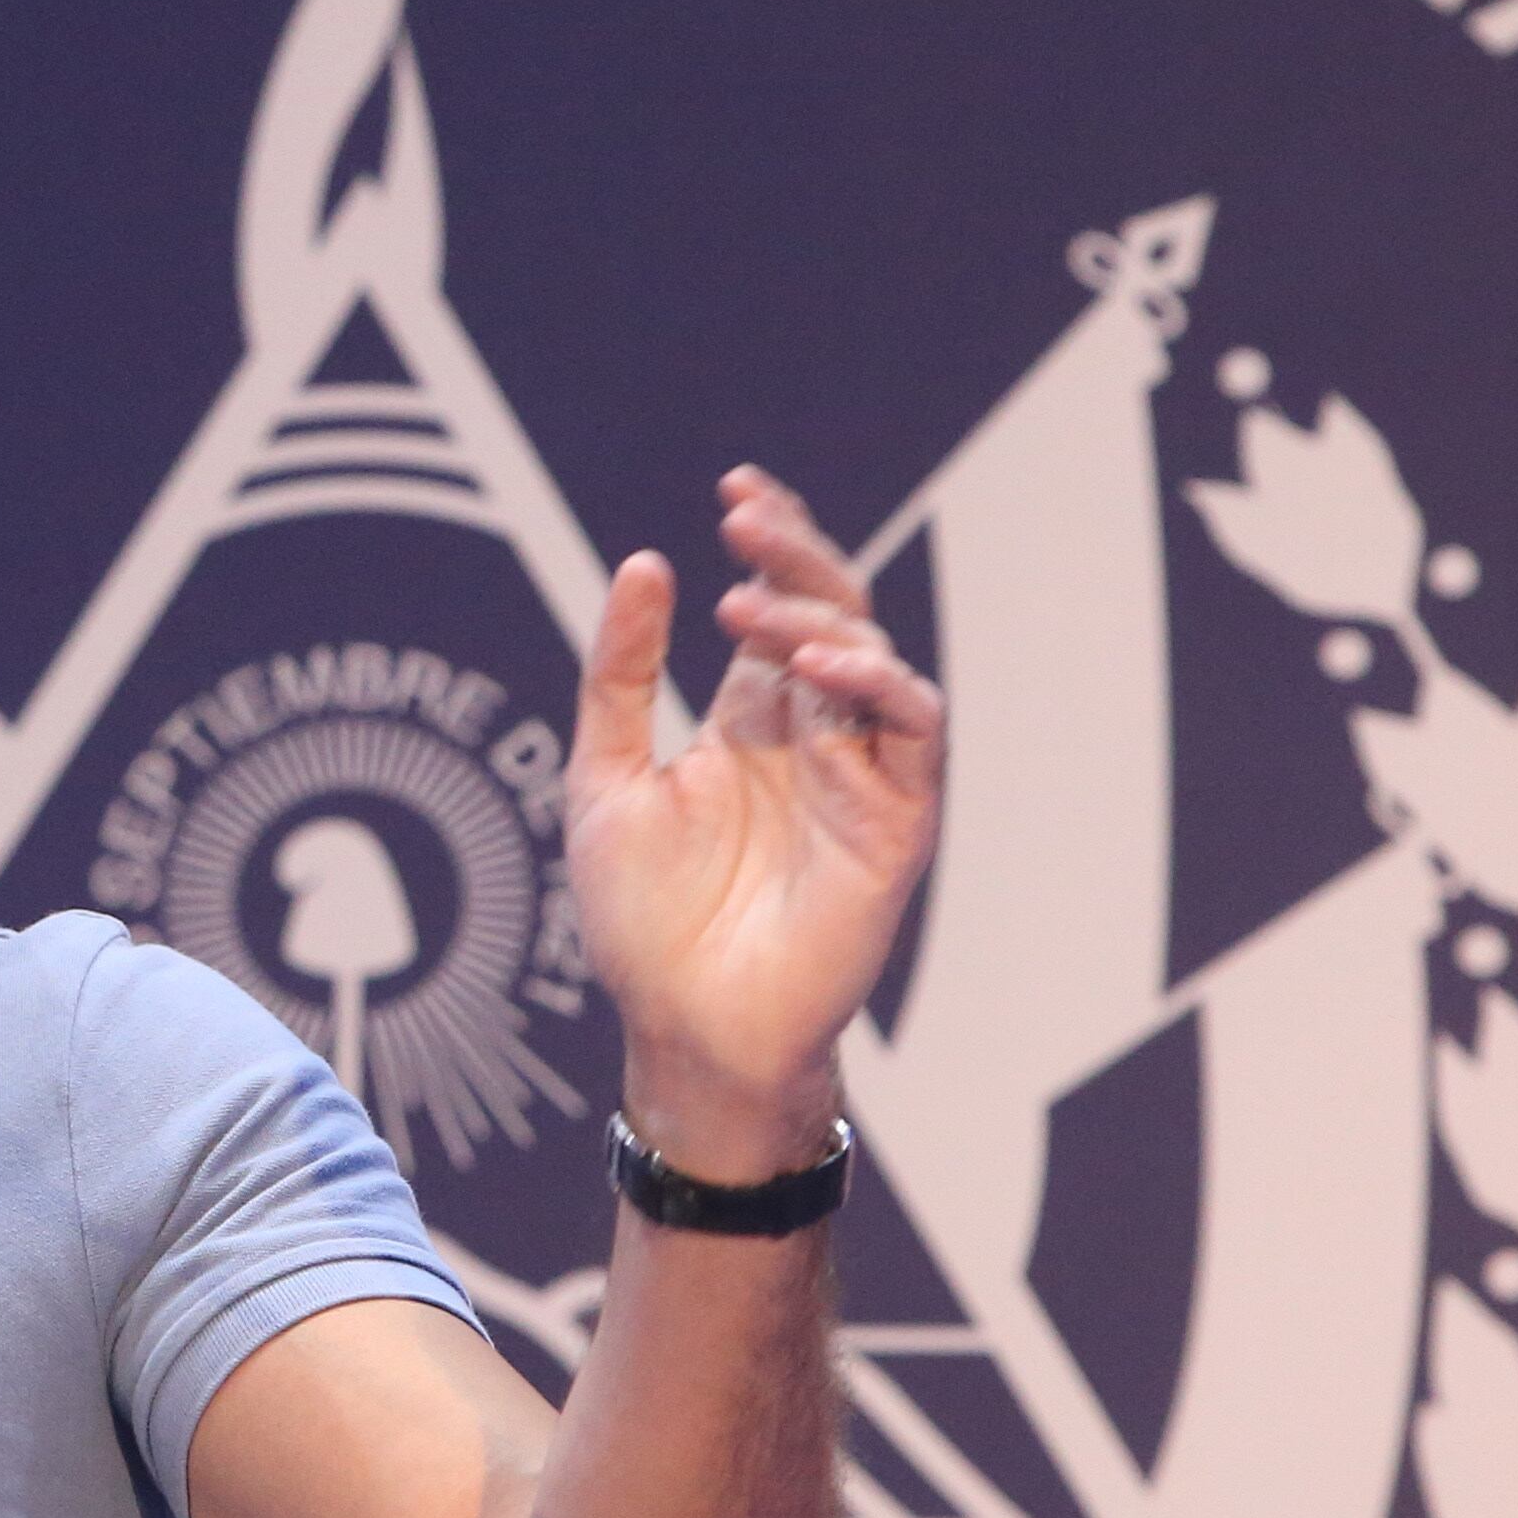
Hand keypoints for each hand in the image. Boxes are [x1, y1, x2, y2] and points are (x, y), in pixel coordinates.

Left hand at [568, 467, 945, 1181]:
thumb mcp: (605, 778)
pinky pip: (912, 729)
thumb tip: (643, 563)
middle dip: (796, 555)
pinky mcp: (896, 820)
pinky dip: (877, 685)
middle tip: (744, 515)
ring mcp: (861, 774)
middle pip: (832, 614)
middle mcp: (814, 736)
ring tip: (754, 602)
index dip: (772, 542)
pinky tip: (821, 665)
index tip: (735, 489)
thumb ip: (622, 675)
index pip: (778, 605)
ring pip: (873, 659)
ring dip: (822, 617)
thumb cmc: (642, 920)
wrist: (683, 1027)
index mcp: (752, 721)